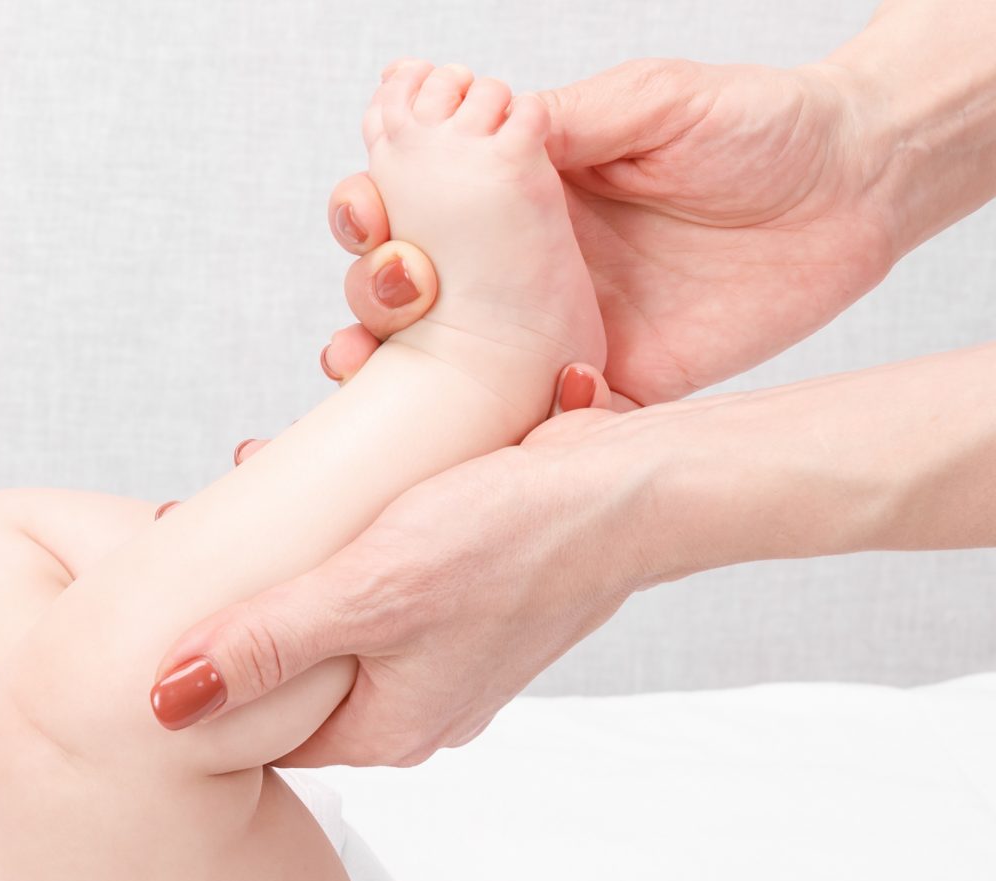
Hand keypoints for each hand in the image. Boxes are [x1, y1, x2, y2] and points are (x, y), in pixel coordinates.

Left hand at [150, 390, 707, 766]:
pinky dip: (353, 543)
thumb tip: (163, 703)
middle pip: (294, 672)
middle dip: (244, 606)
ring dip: (297, 563)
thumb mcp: (366, 589)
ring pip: (338, 621)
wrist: (639, 485)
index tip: (157, 598)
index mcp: (387, 731)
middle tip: (194, 523)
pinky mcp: (477, 605)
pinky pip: (386, 587)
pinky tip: (336, 492)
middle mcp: (421, 711)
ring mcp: (453, 662)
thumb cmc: (512, 535)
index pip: (256, 728)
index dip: (202, 664)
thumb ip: (263, 645)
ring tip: (254, 482)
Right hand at [310, 57, 897, 405]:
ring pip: (452, 370)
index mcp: (519, 194)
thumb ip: (564, 120)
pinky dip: (504, 433)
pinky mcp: (613, 383)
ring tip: (371, 375)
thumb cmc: (762, 122)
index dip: (371, 213)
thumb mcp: (654, 99)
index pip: (415, 205)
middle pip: (411, 295)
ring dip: (397, 380)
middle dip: (372, 298)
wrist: (860, 184)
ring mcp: (558, 331)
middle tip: (395, 295)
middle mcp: (523, 268)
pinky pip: (541, 426)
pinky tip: (495, 415)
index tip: (368, 218)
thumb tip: (475, 133)